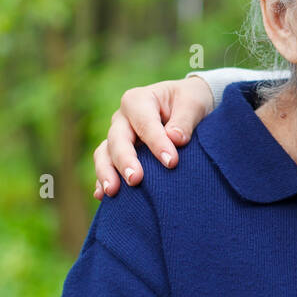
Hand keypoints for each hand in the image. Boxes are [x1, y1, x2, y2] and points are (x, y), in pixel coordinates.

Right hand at [93, 77, 213, 197]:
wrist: (186, 104)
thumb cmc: (190, 100)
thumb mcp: (194, 103)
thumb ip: (185, 119)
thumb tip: (175, 139)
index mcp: (139, 100)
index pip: (145, 122)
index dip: (156, 142)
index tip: (171, 162)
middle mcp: (123, 118)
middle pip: (118, 139)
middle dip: (125, 160)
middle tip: (135, 180)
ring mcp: (118, 136)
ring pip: (104, 153)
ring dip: (107, 172)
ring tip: (112, 191)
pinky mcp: (117, 153)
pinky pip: (105, 166)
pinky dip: (102, 180)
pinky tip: (102, 196)